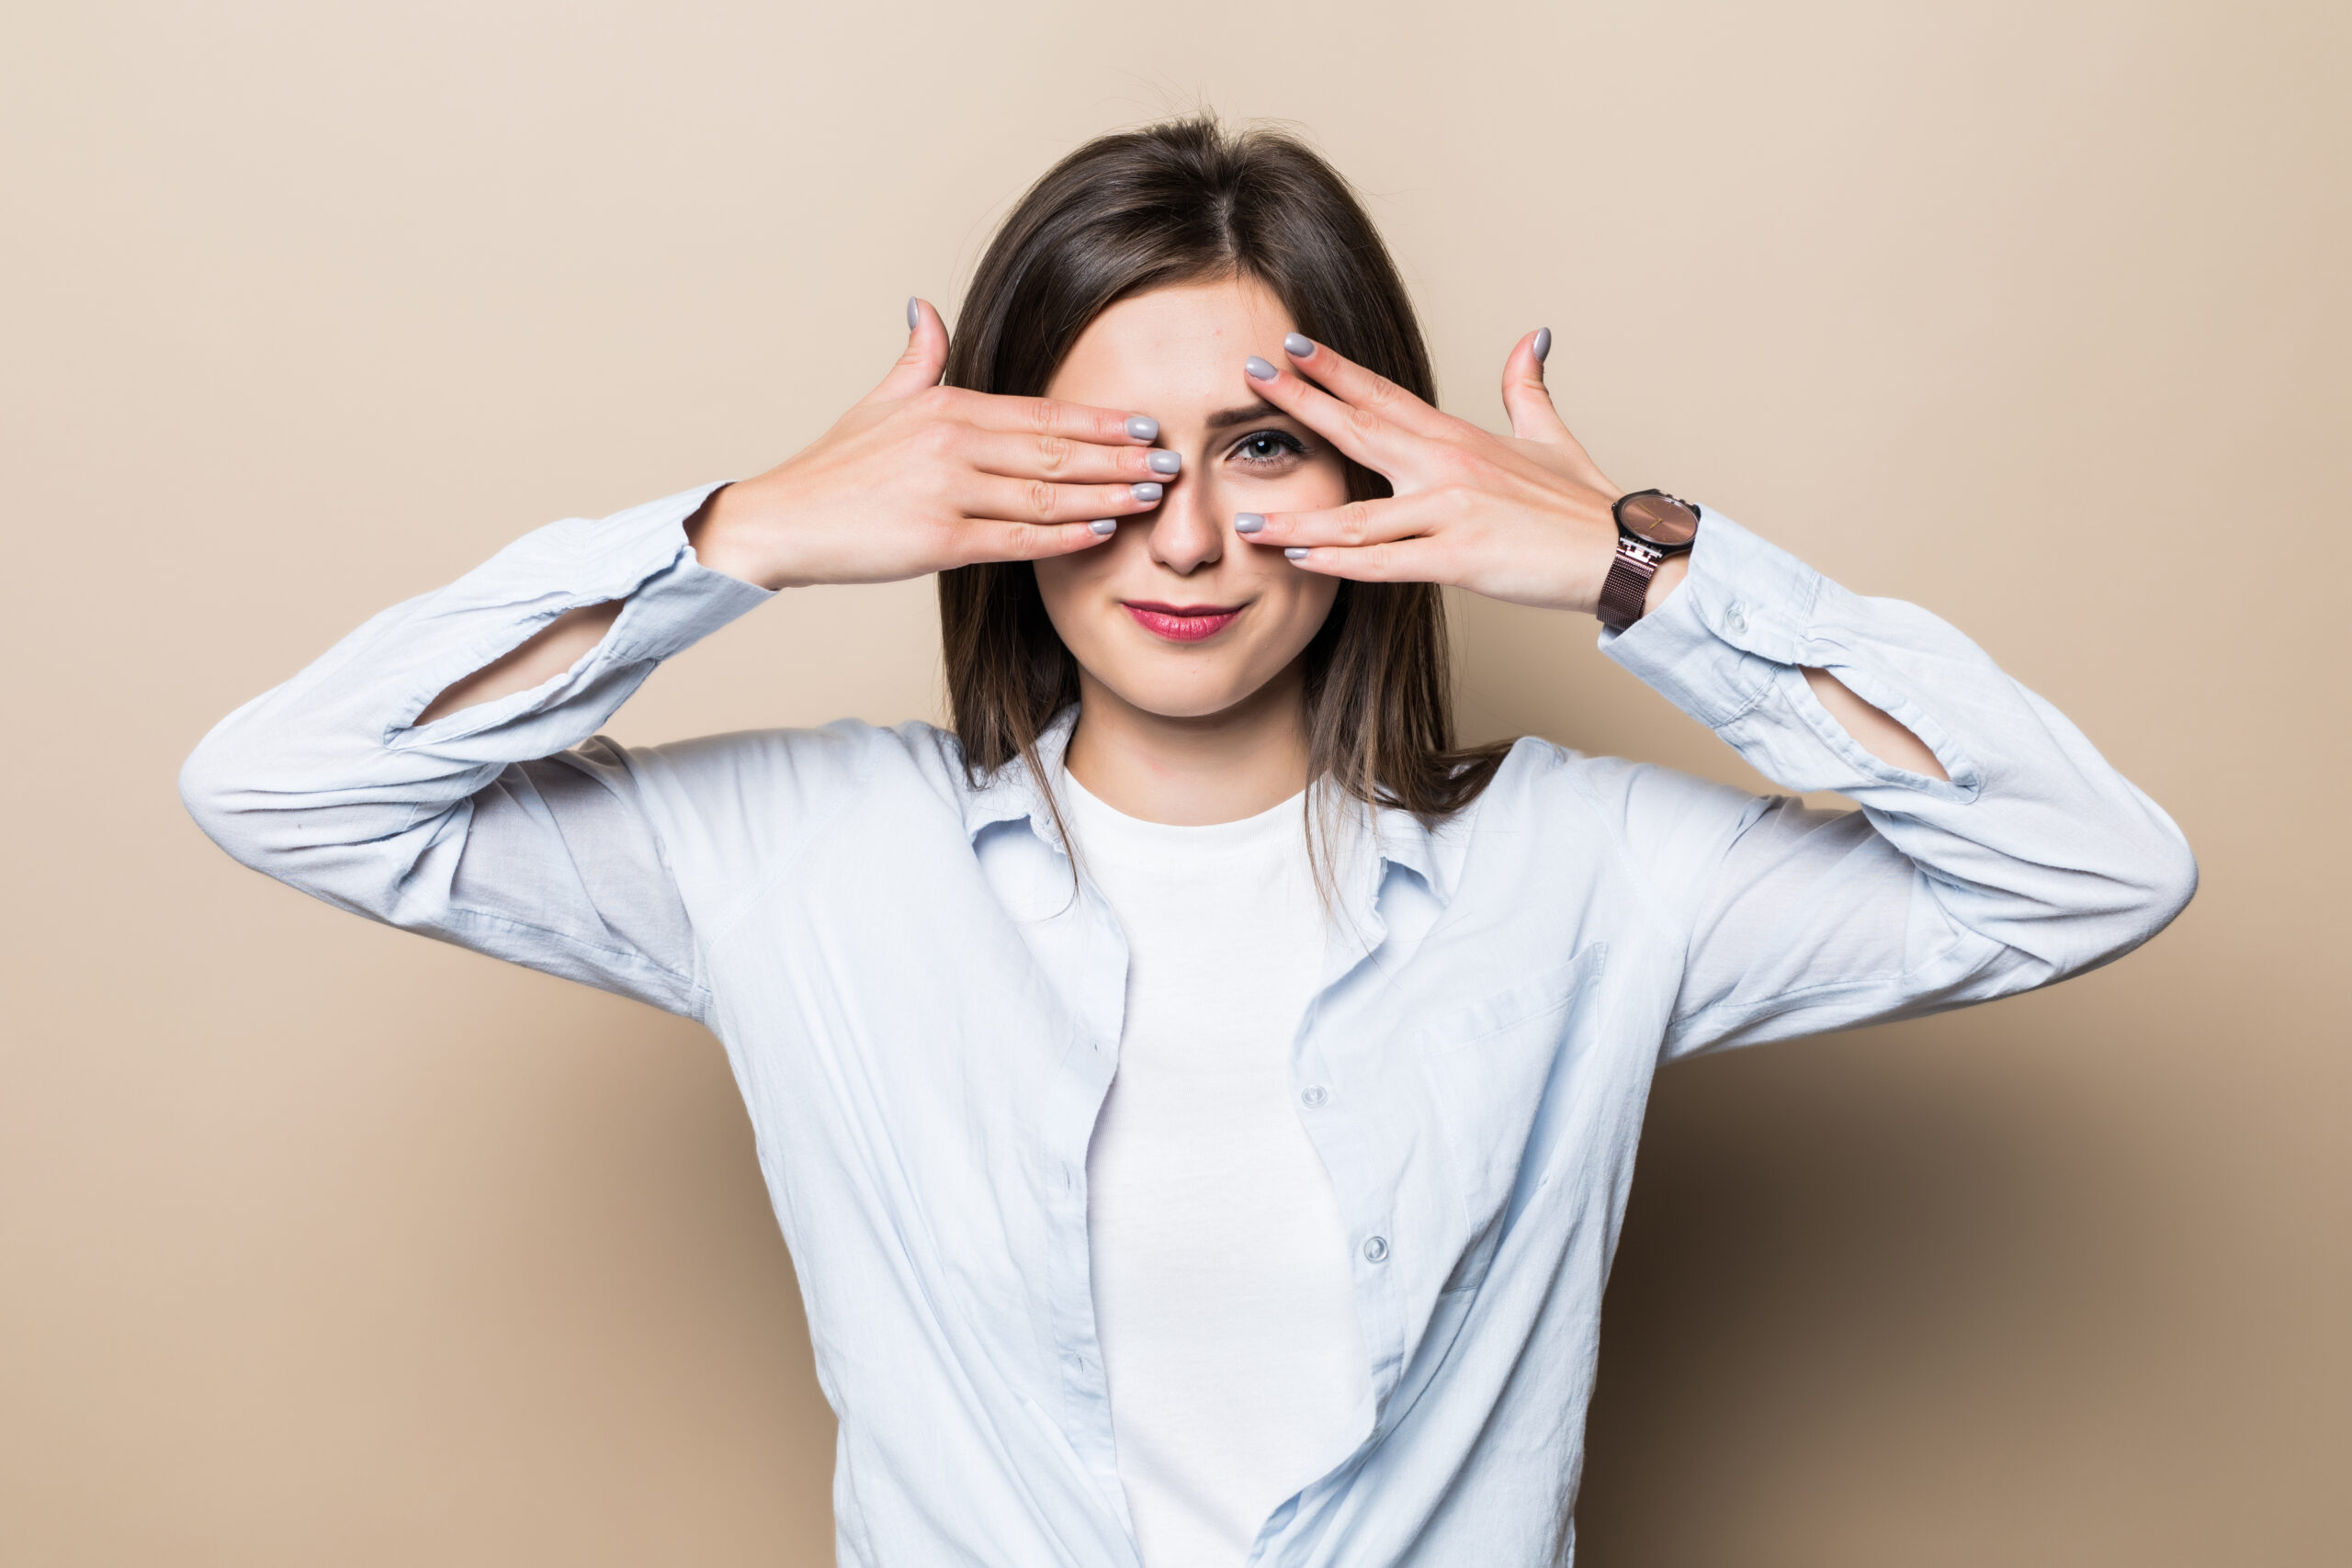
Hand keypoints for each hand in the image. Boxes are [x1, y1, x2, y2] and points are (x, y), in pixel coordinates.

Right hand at [687, 300, 1174, 590]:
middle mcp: (952, 444)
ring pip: (1045, 494)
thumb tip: (922, 305)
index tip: (1148, 424)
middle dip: (1120, 456)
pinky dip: (1062, 537)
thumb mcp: (879, 400)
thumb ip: (917, 356)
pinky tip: (1100, 533)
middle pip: (1056, 450)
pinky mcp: (937, 541)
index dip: (1101, 420)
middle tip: (1173, 460)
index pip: (1043, 412)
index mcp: (947, 407)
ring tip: (1151, 497)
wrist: (783, 520)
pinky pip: (1015, 538)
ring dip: (1105, 496)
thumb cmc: (835, 468)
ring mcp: (946, 493)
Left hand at [1232, 332, 1646, 616]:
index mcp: (1459, 437)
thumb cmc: (1583, 505)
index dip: (1335, 371)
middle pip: (1359, 429)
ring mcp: (1452, 511)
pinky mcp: (1461, 558)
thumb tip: (1531, 338)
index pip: (1383, 395)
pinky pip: (1385, 563)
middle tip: (1248, 380)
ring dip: (1297, 516)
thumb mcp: (1551, 436)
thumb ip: (1527, 387)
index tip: (1291, 347)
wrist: (1622, 550)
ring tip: (1246, 517)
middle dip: (1301, 405)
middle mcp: (1447, 465)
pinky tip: (1300, 559)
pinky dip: (1339, 562)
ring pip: (1356, 516)